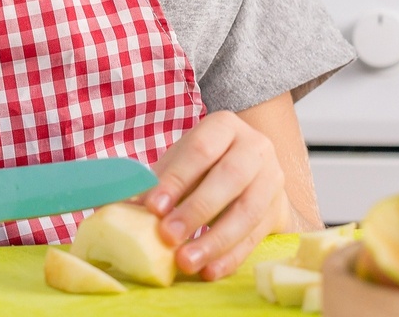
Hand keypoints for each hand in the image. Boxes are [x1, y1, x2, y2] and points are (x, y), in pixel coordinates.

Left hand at [142, 111, 290, 280]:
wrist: (251, 176)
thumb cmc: (206, 167)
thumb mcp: (181, 163)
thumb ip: (155, 183)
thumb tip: (120, 208)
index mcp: (225, 127)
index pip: (200, 149)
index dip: (177, 178)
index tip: (153, 207)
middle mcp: (255, 148)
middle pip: (230, 177)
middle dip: (197, 209)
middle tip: (168, 236)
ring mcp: (272, 180)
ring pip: (247, 211)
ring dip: (214, 240)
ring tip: (186, 262)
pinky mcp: (277, 211)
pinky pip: (255, 237)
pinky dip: (230, 257)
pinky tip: (209, 271)